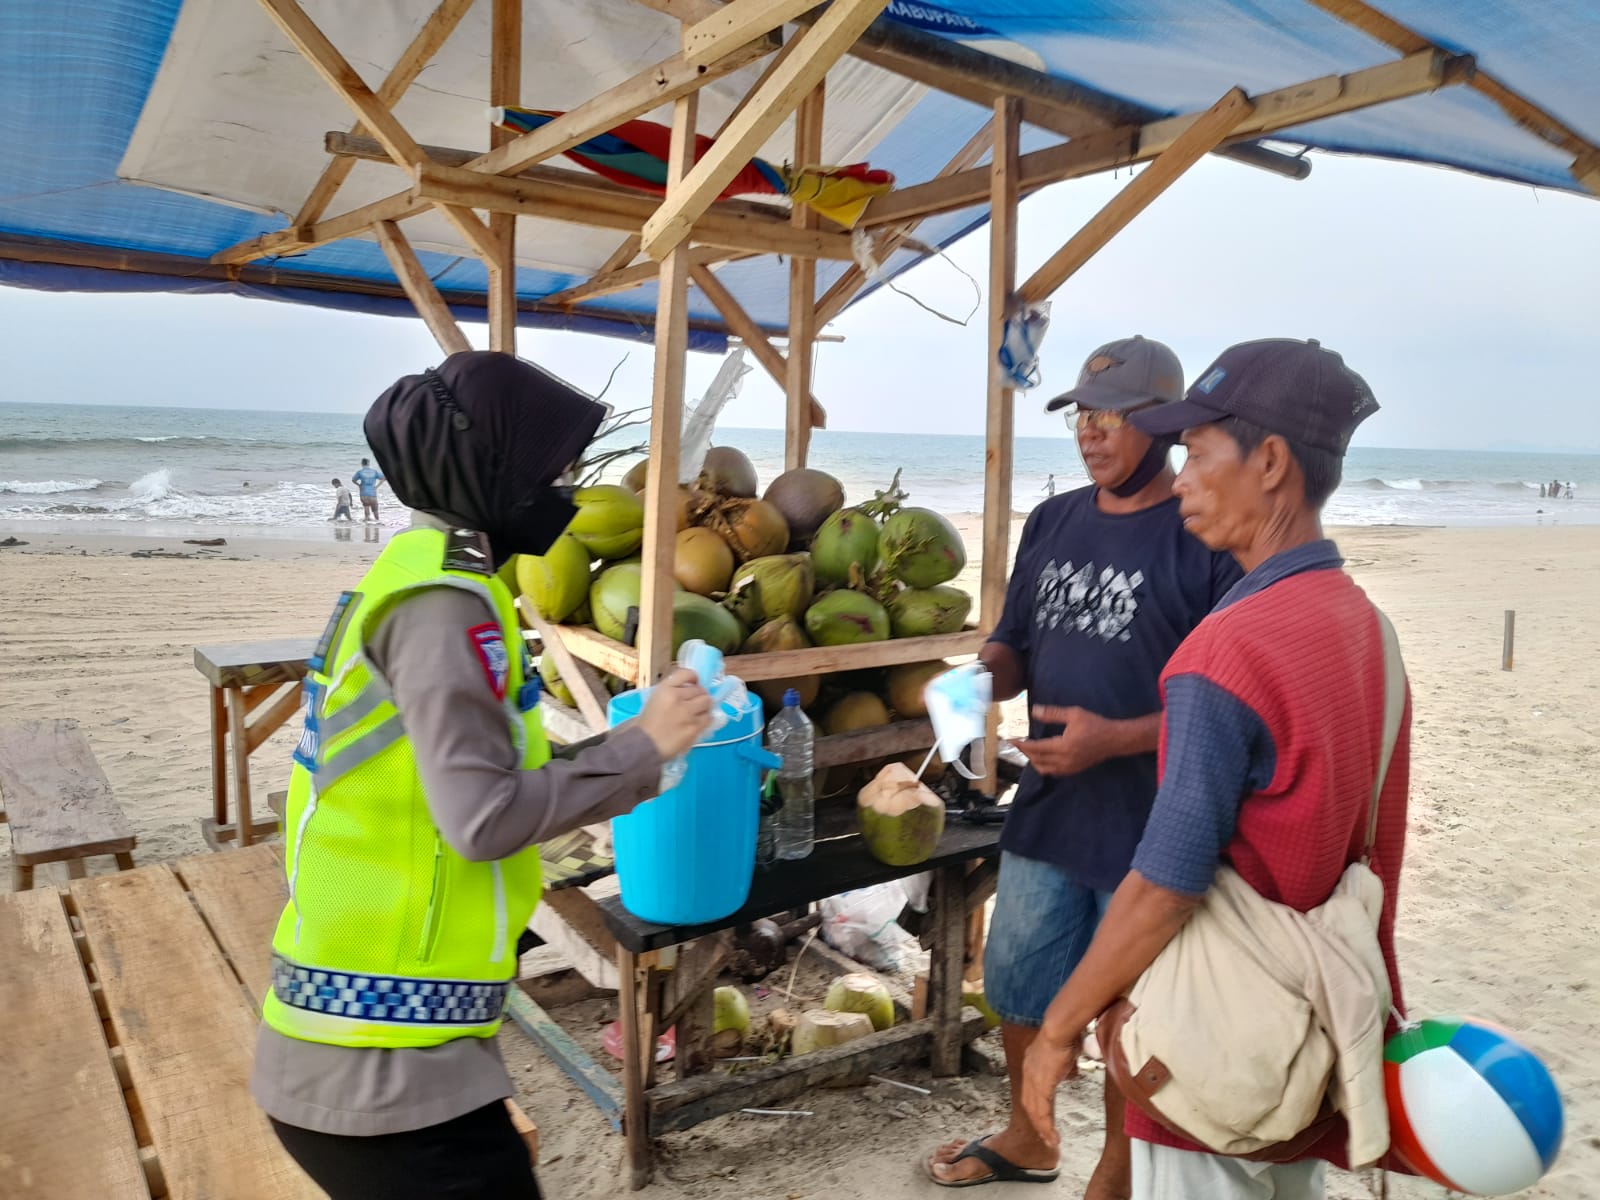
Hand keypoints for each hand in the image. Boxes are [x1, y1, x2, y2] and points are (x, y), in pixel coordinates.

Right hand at [637, 667, 712, 759]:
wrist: (642, 746)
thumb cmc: (645, 725)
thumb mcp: (654, 700)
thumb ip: (670, 693)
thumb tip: (688, 692)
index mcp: (665, 689)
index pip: (686, 673)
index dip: (694, 678)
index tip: (694, 683)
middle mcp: (677, 697)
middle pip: (700, 689)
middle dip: (700, 695)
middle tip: (696, 703)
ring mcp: (687, 712)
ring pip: (707, 702)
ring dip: (704, 707)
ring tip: (698, 714)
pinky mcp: (694, 727)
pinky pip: (708, 718)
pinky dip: (705, 720)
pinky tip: (698, 723)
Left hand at [1013, 705, 1113, 776]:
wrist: (1114, 740)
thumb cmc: (1095, 724)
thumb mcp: (1074, 714)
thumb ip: (1052, 713)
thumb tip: (1034, 711)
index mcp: (1063, 746)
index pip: (1036, 748)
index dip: (1021, 744)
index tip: (1010, 739)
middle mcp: (1064, 760)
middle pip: (1037, 759)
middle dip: (1024, 751)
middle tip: (1016, 743)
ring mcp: (1069, 768)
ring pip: (1043, 768)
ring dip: (1032, 760)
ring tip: (1026, 749)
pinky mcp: (1073, 770)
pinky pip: (1052, 771)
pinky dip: (1042, 765)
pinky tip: (1040, 757)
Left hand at [1020, 1026, 1082, 1150]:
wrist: (1060, 1027)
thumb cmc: (1066, 1034)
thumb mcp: (1065, 1053)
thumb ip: (1065, 1065)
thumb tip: (1070, 1072)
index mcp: (1032, 1064)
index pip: (1031, 1091)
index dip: (1036, 1105)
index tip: (1042, 1118)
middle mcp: (1028, 1073)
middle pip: (1029, 1103)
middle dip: (1036, 1121)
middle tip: (1045, 1136)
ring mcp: (1033, 1079)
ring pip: (1034, 1110)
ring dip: (1042, 1128)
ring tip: (1050, 1141)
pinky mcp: (1041, 1085)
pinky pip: (1042, 1110)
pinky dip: (1046, 1125)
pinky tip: (1052, 1136)